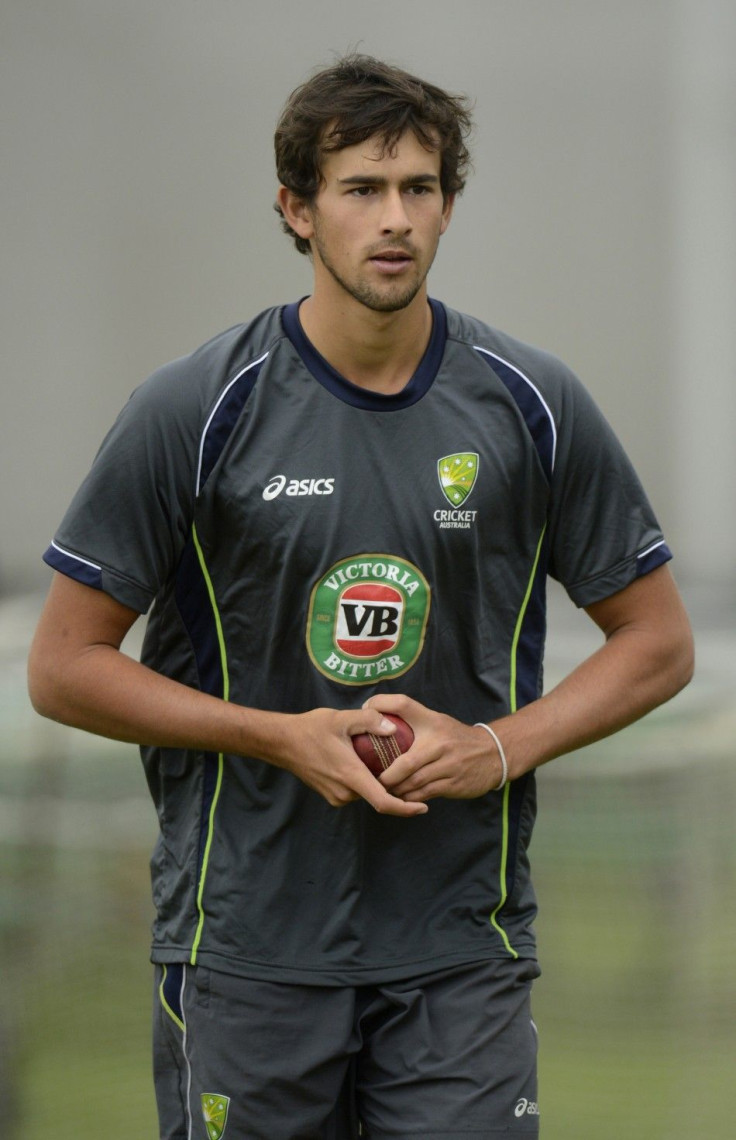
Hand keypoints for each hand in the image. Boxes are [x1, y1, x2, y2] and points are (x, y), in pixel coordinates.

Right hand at [269, 706, 428, 816]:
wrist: (281, 742)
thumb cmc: (310, 729)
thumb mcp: (341, 718)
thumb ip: (369, 721)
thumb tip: (393, 727)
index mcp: (351, 775)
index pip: (383, 802)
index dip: (406, 808)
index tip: (424, 808)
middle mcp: (344, 792)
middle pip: (378, 796)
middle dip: (395, 787)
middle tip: (409, 769)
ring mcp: (336, 796)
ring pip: (366, 792)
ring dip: (378, 782)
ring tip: (388, 762)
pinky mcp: (330, 794)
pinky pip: (355, 790)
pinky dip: (365, 781)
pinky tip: (367, 762)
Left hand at [361, 694, 504, 801]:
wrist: (493, 754)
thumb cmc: (454, 737)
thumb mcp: (436, 721)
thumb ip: (410, 720)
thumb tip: (373, 716)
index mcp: (432, 721)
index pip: (403, 704)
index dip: (380, 704)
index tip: (364, 711)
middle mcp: (439, 742)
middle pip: (404, 763)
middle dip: (385, 776)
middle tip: (370, 779)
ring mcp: (448, 765)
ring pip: (413, 782)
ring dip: (395, 790)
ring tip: (382, 791)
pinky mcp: (453, 784)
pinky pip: (424, 794)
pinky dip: (409, 798)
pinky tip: (400, 798)